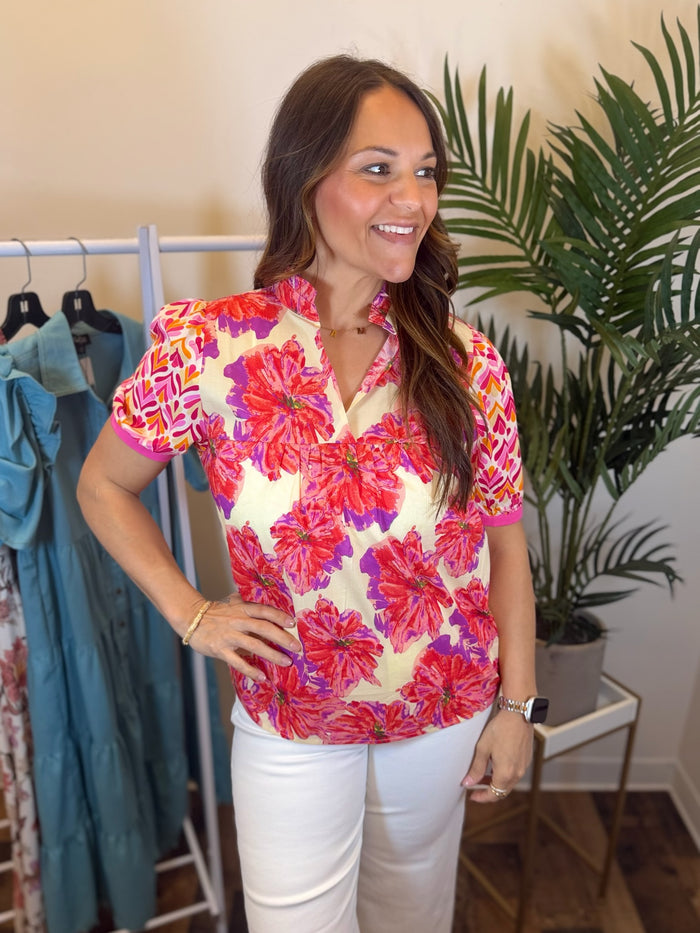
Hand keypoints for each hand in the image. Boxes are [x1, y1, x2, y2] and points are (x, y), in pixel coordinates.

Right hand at [185, 594, 300, 680]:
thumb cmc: (215, 611)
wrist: (191, 619)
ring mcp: (229, 636)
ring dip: (272, 654)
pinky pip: (238, 662)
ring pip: (254, 645)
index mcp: (242, 609)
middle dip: (282, 638)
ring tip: (286, 662)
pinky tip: (262, 677)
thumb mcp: (232, 602)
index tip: (293, 623)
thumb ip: (247, 603)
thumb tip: (263, 603)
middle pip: (264, 628)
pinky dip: (251, 670)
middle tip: (297, 647)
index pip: (264, 611)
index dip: (279, 616)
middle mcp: (238, 621)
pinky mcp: (220, 650)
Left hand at [462, 710, 533, 803]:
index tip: (472, 795)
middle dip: (488, 791)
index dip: (482, 798)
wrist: (518, 714)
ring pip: (509, 783)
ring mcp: (524, 767)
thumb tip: (468, 783)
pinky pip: (515, 773)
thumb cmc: (500, 729)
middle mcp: (517, 774)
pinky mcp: (527, 759)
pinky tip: (496, 765)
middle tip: (475, 787)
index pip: (493, 795)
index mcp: (505, 774)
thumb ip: (476, 768)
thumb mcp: (483, 748)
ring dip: (496, 783)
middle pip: (502, 791)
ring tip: (483, 775)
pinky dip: (505, 774)